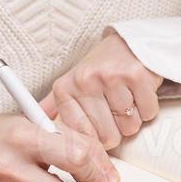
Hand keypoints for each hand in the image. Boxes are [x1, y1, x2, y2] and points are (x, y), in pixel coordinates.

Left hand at [39, 31, 162, 150]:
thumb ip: (53, 107)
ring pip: (130, 126)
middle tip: (116, 110)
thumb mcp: (72, 84)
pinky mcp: (137, 75)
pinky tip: (139, 93)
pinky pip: (148, 113)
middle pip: (108, 137)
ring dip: (134, 118)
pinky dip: (148, 108)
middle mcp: (85, 81)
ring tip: (127, 98)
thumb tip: (32, 125)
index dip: (97, 139)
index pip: (82, 137)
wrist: (129, 42)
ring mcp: (111, 77)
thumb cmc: (101, 69)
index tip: (101, 129)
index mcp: (65, 88)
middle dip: (117, 130)